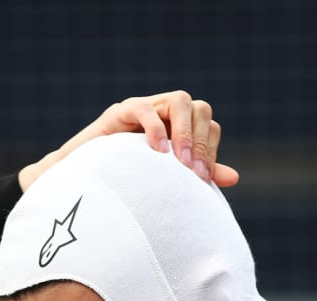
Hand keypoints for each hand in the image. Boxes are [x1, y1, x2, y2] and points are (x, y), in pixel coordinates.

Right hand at [18, 91, 239, 190]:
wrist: (81, 184)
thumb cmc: (125, 182)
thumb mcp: (166, 180)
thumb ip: (198, 175)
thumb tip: (235, 177)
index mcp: (179, 129)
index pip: (210, 126)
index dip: (211, 151)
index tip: (202, 181)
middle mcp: (165, 114)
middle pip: (199, 108)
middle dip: (201, 142)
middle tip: (194, 173)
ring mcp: (144, 109)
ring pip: (179, 100)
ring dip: (184, 132)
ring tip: (178, 161)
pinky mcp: (120, 111)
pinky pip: (145, 108)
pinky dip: (155, 128)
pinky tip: (158, 153)